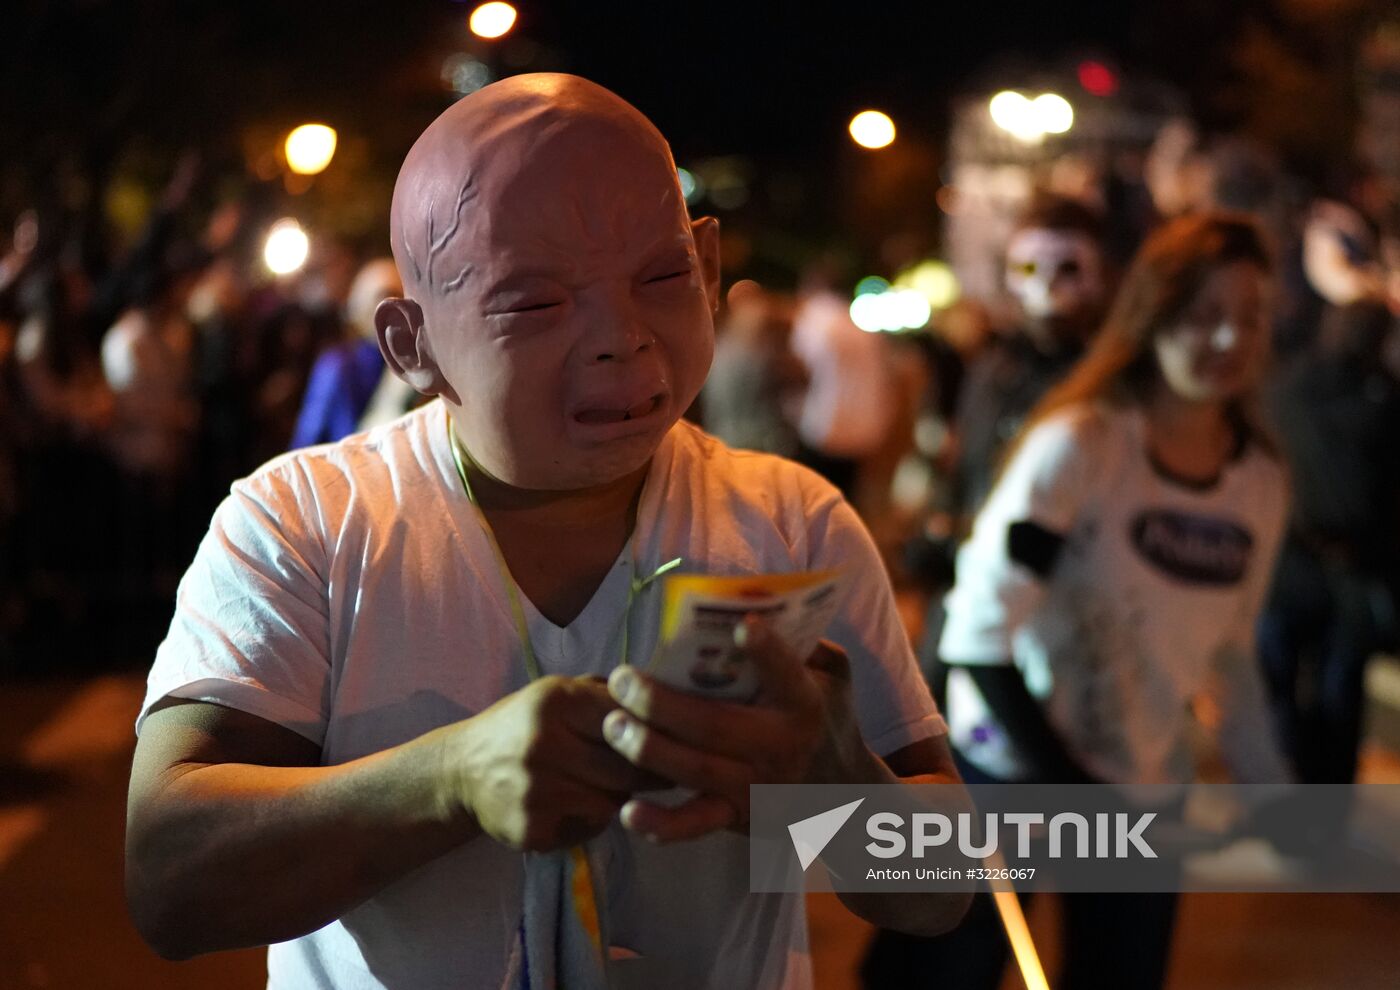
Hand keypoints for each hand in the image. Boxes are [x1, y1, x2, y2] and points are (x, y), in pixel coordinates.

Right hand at [434, 675, 667, 851]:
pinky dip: (594, 819)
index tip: (677, 742)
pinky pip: (589, 826)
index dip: (657, 734)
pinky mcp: (531, 828)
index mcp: (555, 701)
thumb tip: (665, 695)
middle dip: (648, 772)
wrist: (462, 770)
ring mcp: (536, 790)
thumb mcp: (555, 694)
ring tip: (612, 786)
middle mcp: (544, 743)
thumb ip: (604, 693)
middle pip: (626, 767)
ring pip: (612, 801)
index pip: (628, 720)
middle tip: (663, 773)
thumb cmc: (521, 725)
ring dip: (621, 797)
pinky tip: (580, 806)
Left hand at [602, 615, 878, 842]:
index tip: (742, 627)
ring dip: (647, 748)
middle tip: (622, 678)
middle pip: (714, 725)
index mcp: (804, 705)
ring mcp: (756, 787)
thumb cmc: (826, 717)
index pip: (787, 674)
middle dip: (660, 703)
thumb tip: (756, 608)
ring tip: (612, 724)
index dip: (767, 652)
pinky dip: (661, 824)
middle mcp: (780, 748)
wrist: (843, 795)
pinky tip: (629, 811)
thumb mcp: (834, 675)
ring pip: (695, 770)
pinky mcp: (738, 817)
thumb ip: (805, 643)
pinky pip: (695, 824)